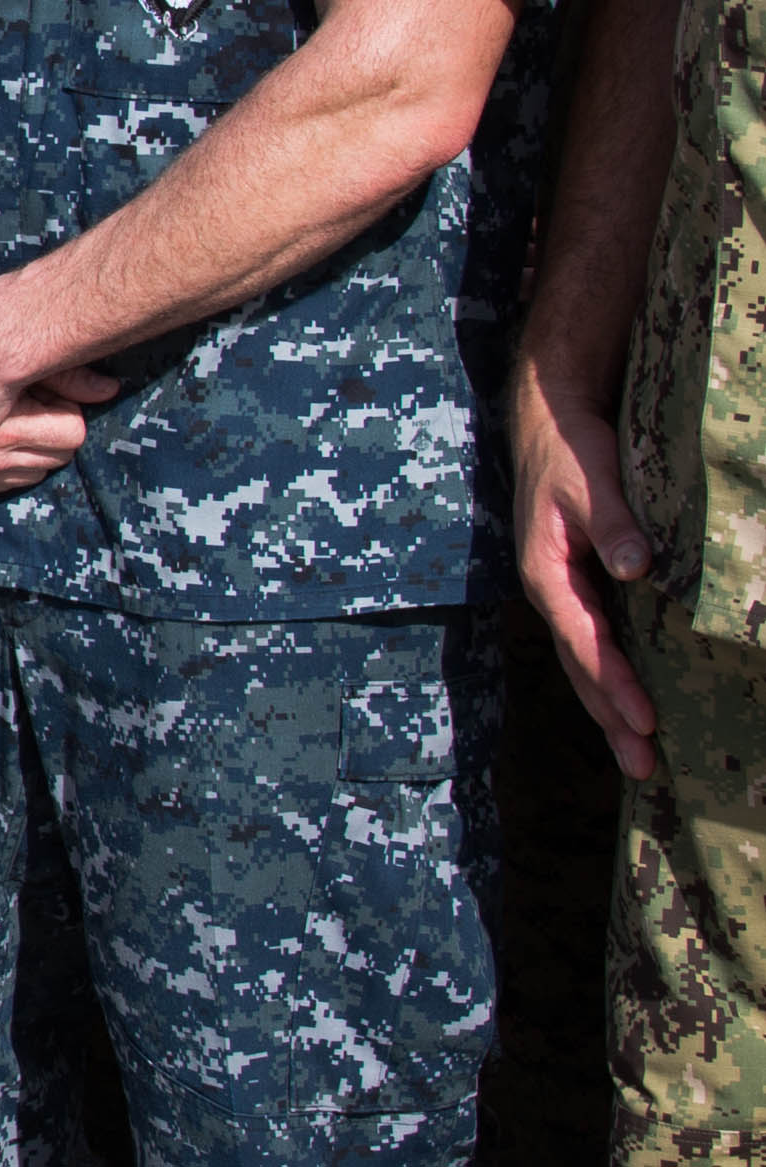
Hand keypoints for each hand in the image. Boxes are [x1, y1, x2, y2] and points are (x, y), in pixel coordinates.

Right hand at [513, 367, 659, 776]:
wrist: (548, 424)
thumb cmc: (571, 450)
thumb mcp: (593, 480)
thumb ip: (613, 523)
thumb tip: (634, 568)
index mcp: (547, 574)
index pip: (585, 642)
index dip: (616, 684)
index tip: (647, 721)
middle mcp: (550, 592)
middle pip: (580, 669)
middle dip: (612, 721)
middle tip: (646, 769)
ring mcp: (561, 593)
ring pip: (585, 664)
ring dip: (610, 710)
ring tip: (640, 756)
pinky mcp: (577, 587)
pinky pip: (593, 645)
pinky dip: (610, 680)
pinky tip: (629, 702)